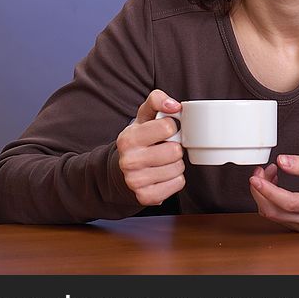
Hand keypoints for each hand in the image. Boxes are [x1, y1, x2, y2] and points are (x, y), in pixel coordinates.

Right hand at [116, 89, 184, 206]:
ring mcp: (136, 181)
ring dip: (176, 164)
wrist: (120, 172)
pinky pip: (178, 183)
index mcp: (128, 138)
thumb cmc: (138, 141)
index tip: (164, 131)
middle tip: (164, 149)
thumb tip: (175, 105)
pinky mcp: (146, 196)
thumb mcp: (143, 117)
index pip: (167, 126)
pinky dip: (175, 179)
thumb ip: (157, 100)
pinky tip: (163, 175)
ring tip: (163, 162)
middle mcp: (129, 161)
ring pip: (178, 168)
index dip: (171, 127)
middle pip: (175, 150)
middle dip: (174, 148)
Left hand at [249, 154, 298, 231]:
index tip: (256, 178)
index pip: (288, 202)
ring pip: (273, 214)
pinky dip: (270, 200)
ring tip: (269, 173)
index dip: (269, 191)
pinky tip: (274, 184)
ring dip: (264, 194)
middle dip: (260, 190)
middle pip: (274, 211)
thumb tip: (283, 161)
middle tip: (260, 171)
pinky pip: (278, 215)